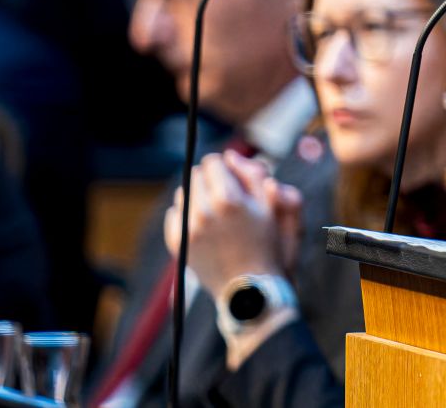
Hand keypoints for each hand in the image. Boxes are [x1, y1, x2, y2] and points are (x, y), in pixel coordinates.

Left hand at [164, 151, 289, 297]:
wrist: (250, 288)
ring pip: (183, 193)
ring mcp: (188, 228)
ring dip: (196, 196)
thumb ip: (253, 174)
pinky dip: (185, 214)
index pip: (213, 162)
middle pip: (195, 175)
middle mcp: (204, 211)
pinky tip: (202, 225)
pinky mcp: (178, 243)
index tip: (233, 177)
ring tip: (214, 211)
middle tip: (225, 196)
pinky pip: (173, 214)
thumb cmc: (267, 245)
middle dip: (210, 180)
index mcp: (229, 199)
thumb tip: (230, 156)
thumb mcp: (272, 205)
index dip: (225, 167)